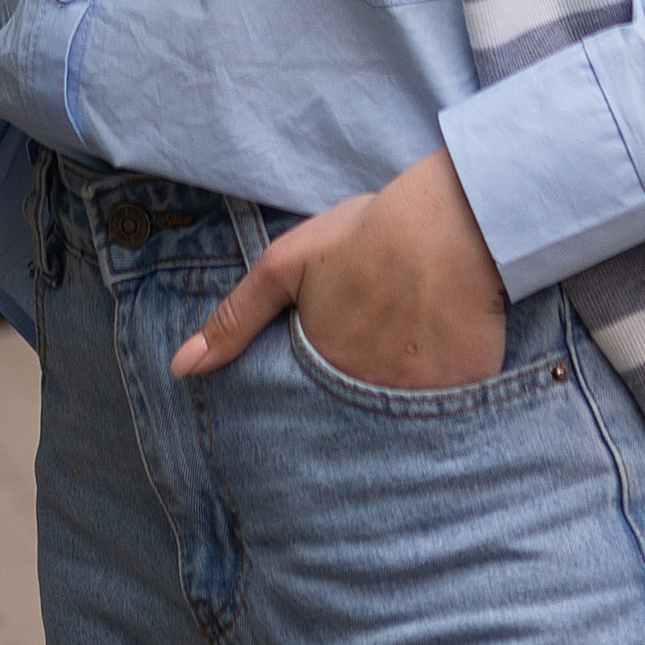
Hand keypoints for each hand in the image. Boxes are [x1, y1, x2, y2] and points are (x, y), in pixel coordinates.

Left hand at [170, 144, 507, 392]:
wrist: (453, 222)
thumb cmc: (365, 236)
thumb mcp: (285, 266)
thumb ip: (235, 319)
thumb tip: (181, 369)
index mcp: (320, 372)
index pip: (302, 410)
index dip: (309, 395)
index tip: (319, 377)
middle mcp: (365, 401)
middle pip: (348, 422)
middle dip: (348, 408)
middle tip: (366, 361)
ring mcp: (417, 405)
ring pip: (395, 422)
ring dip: (392, 404)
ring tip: (401, 364)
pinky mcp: (463, 400)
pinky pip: (447, 417)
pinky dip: (441, 401)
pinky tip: (443, 363)